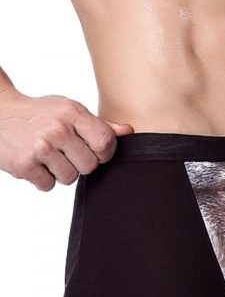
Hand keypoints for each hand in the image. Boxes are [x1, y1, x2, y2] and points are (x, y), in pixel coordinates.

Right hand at [0, 86, 133, 190]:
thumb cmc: (40, 114)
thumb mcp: (70, 111)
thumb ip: (100, 125)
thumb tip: (128, 131)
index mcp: (72, 112)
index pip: (106, 143)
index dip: (104, 152)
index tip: (94, 150)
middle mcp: (57, 129)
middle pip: (90, 166)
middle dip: (79, 163)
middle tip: (64, 151)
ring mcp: (40, 148)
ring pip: (70, 178)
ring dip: (60, 171)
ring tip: (47, 155)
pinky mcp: (25, 165)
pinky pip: (48, 185)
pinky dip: (42, 178)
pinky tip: (34, 162)